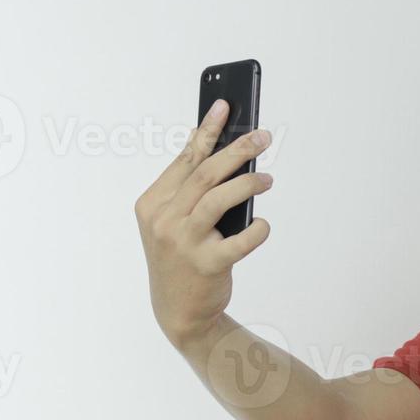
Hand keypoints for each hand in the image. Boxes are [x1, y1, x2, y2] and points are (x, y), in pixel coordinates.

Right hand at [134, 98, 272, 348]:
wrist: (179, 312)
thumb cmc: (183, 260)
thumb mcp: (174, 223)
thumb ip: (191, 193)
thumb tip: (228, 157)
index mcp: (152, 204)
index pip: (185, 160)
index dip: (207, 132)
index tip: (224, 107)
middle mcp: (163, 220)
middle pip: (204, 174)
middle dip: (236, 150)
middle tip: (262, 137)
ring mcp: (183, 243)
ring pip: (218, 199)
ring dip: (247, 184)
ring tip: (267, 179)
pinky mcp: (206, 265)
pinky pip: (239, 241)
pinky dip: (256, 230)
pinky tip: (263, 224)